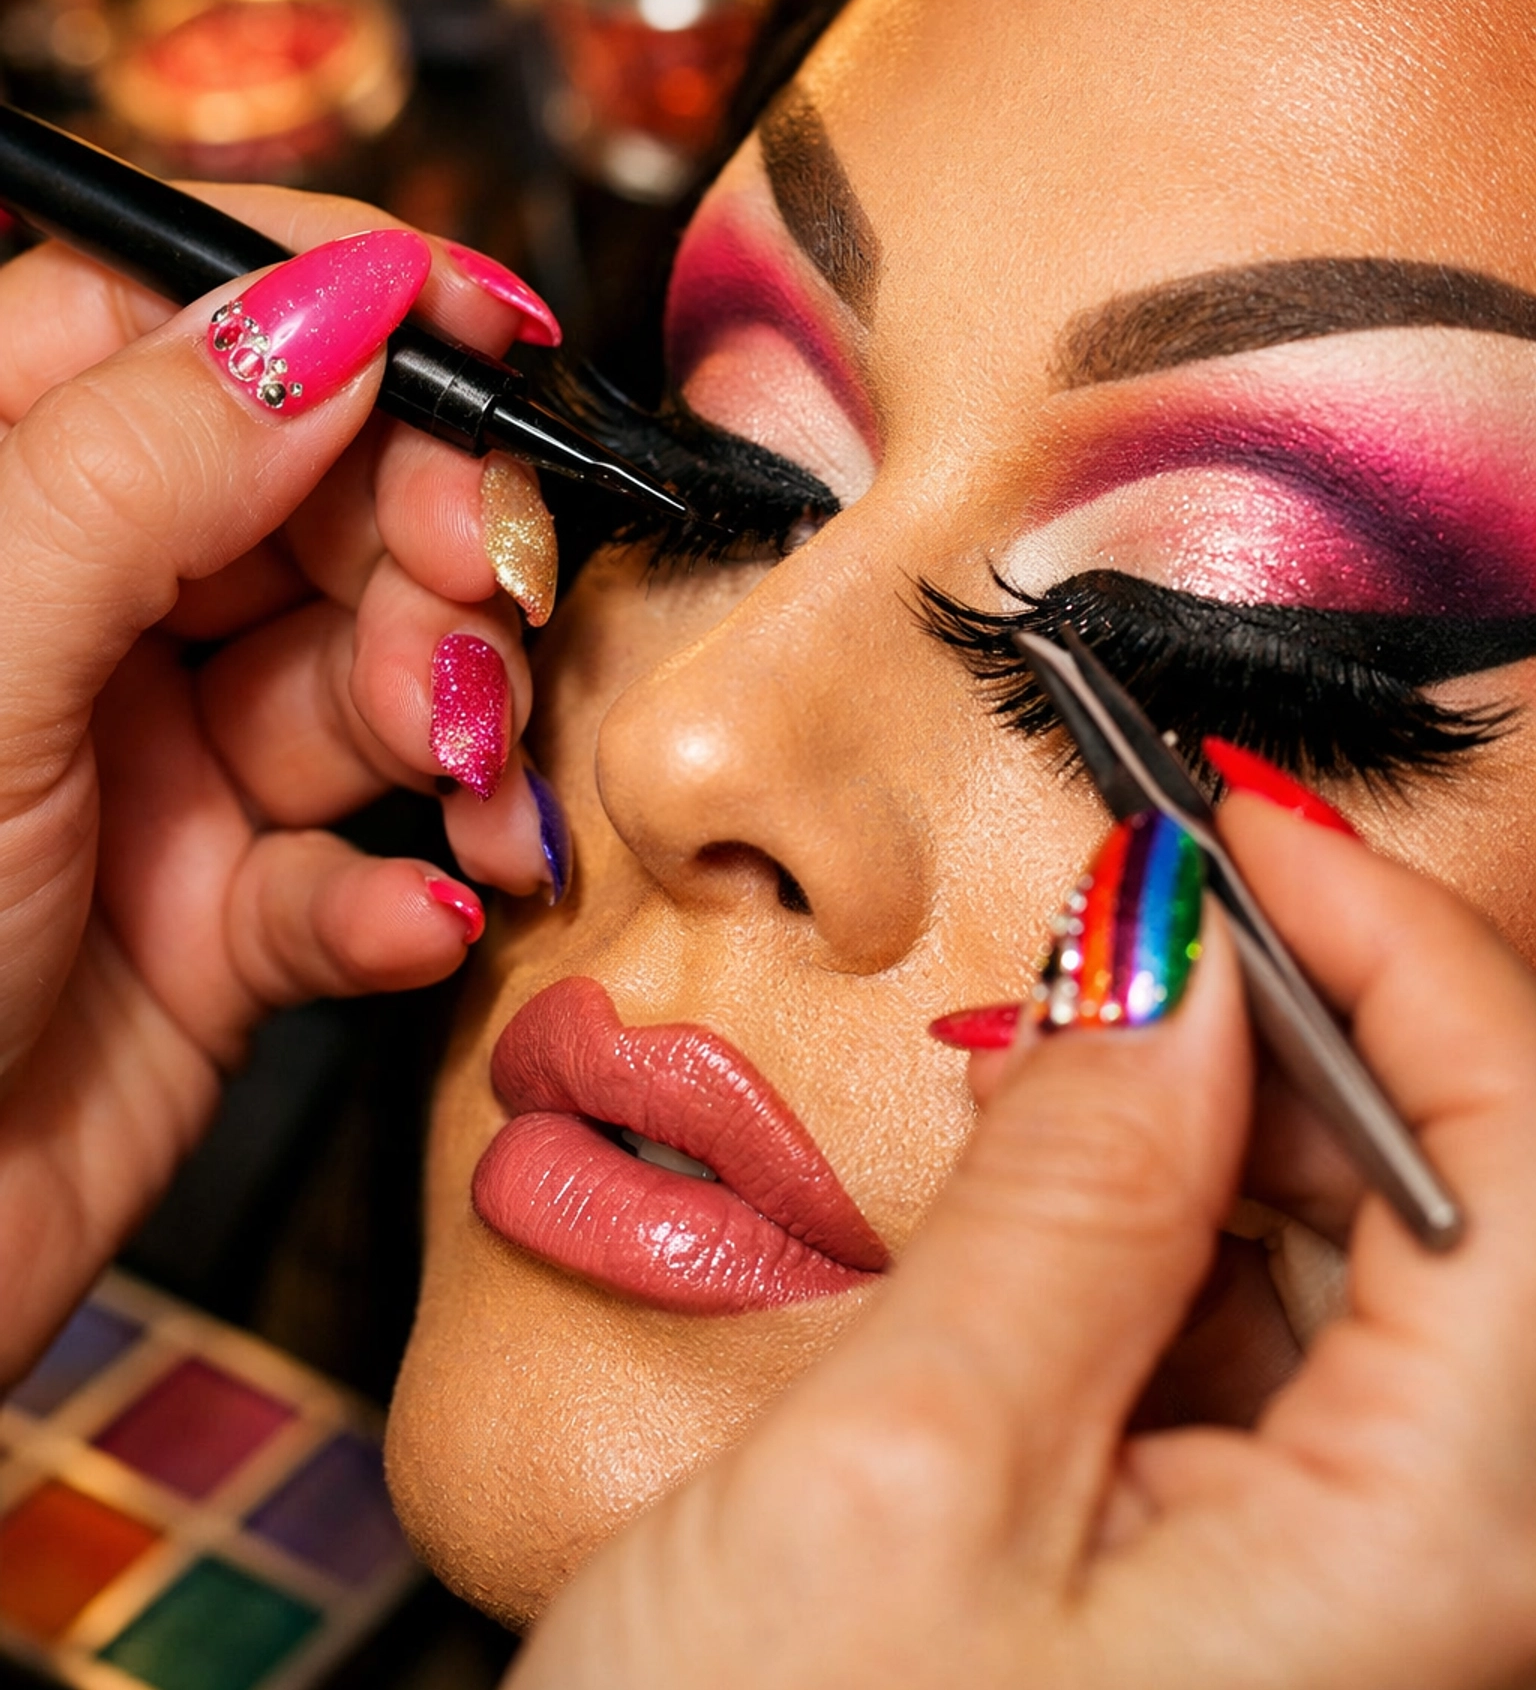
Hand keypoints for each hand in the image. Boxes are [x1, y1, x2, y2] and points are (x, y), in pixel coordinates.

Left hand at [0, 186, 553, 1378]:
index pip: (179, 321)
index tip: (489, 332)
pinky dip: (402, 893)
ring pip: (366, 668)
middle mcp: (73, 616)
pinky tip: (406, 922)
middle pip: (313, 490)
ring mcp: (152, 763)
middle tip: (480, 594)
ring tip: (458, 771)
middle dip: (424, 535)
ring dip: (444, 711)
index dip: (348, 305)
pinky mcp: (218, 916)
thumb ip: (144, 472)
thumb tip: (330, 298)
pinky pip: (356, 864)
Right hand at [515, 799, 1535, 1688]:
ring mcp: (1360, 1606)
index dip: (1406, 955)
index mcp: (1429, 1575)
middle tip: (1117, 933)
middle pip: (1475, 1215)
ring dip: (1225, 1132)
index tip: (1240, 830)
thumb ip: (1068, 1192)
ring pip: (1376, 1278)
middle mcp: (1442, 1595)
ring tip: (1050, 1075)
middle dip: (1301, 1034)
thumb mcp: (895, 1471)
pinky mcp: (1266, 1604)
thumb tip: (1171, 954)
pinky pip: (1284, 1364)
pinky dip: (1174, 1244)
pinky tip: (1046, 1208)